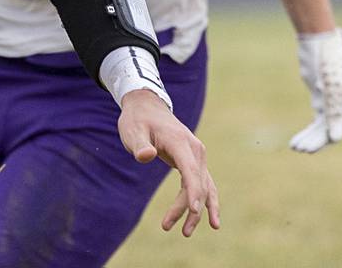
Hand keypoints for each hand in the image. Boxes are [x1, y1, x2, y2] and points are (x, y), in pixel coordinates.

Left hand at [117, 89, 221, 237]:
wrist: (147, 107)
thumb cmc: (138, 120)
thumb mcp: (133, 131)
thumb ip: (140, 145)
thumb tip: (147, 156)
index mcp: (180, 142)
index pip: (190, 170)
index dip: (193, 191)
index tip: (194, 210)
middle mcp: (194, 149)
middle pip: (197, 183)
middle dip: (187, 208)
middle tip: (167, 227)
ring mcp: (197, 155)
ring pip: (204, 186)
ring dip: (198, 210)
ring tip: (185, 233)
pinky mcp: (194, 161)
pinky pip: (203, 183)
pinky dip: (206, 201)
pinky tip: (209, 219)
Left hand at [290, 28, 341, 152]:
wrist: (316, 39)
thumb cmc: (328, 58)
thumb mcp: (331, 86)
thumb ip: (335, 112)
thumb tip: (336, 139)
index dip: (332, 134)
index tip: (314, 147)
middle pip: (334, 127)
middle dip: (317, 140)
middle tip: (302, 149)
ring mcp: (336, 103)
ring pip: (324, 128)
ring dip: (310, 138)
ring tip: (296, 148)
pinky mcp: (323, 103)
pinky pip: (317, 123)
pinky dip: (307, 132)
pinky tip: (295, 143)